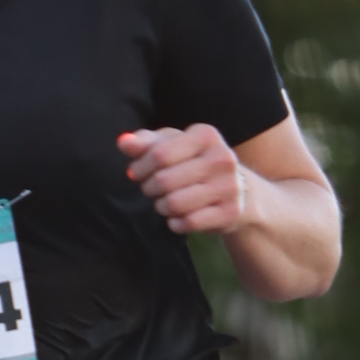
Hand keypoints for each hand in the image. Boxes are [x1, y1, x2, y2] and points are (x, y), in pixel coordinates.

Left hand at [119, 124, 251, 236]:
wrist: (236, 189)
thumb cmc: (193, 162)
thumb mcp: (170, 146)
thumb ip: (145, 143)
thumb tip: (123, 142)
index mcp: (206, 135)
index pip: (159, 154)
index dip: (140, 167)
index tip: (137, 172)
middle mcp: (222, 158)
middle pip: (164, 180)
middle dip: (149, 188)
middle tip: (152, 189)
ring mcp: (229, 186)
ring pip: (175, 204)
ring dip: (162, 207)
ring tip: (165, 202)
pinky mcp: (230, 212)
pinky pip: (189, 223)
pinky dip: (176, 223)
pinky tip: (179, 217)